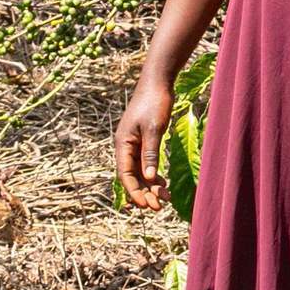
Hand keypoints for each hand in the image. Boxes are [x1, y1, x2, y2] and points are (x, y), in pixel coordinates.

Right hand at [115, 75, 173, 211]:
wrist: (157, 82)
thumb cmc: (154, 103)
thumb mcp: (153, 129)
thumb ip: (150, 153)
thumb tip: (149, 178)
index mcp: (123, 144)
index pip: (125, 175)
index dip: (135, 192)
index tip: (147, 205)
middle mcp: (126, 146)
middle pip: (132, 177)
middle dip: (145, 193)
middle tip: (160, 207)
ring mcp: (134, 144)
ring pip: (140, 172)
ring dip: (151, 186)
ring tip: (166, 197)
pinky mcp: (143, 140)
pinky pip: (145, 163)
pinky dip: (154, 174)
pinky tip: (163, 182)